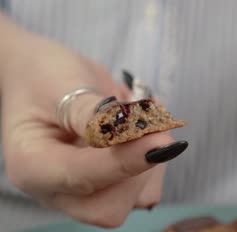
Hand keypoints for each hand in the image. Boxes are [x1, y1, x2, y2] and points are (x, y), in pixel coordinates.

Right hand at [1, 21, 186, 227]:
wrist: (46, 74)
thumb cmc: (45, 76)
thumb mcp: (63, 85)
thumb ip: (95, 114)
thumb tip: (137, 133)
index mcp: (34, 166)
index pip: (82, 179)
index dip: (124, 162)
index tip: (159, 141)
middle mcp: (60, 188)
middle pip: (110, 206)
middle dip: (139, 167)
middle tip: (150, 123)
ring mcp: (88, 188)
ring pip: (136, 197)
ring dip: (153, 156)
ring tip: (142, 114)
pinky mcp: (112, 182)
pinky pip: (148, 184)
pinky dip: (157, 153)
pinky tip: (145, 123)